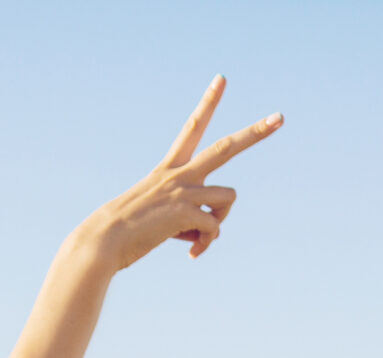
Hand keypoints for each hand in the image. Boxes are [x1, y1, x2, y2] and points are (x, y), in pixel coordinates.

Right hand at [86, 76, 280, 272]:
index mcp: (169, 169)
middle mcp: (179, 174)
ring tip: (197, 237)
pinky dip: (206, 243)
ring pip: (228, 198)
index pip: (192, 128)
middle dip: (256, 132)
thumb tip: (209, 233)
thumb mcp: (157, 217)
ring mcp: (183, 191)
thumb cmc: (125, 233)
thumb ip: (187, 217)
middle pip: (226, 147)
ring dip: (220, 219)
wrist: (102, 242)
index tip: (221, 80)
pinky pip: (215, 228)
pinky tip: (191, 252)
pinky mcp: (185, 212)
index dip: (208, 102)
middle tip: (280, 117)